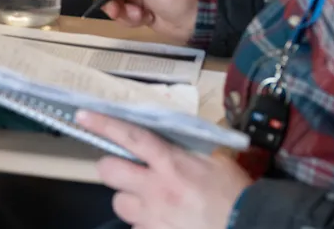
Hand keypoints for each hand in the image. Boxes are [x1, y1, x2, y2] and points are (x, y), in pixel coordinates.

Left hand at [79, 111, 251, 228]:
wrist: (250, 226)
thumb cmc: (237, 195)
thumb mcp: (215, 163)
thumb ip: (186, 151)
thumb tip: (170, 141)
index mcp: (170, 163)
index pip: (130, 137)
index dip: (104, 124)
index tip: (83, 116)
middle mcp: (155, 189)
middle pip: (108, 170)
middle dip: (113, 169)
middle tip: (127, 172)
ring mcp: (153, 217)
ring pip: (119, 204)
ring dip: (130, 202)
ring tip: (149, 204)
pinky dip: (145, 225)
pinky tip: (162, 223)